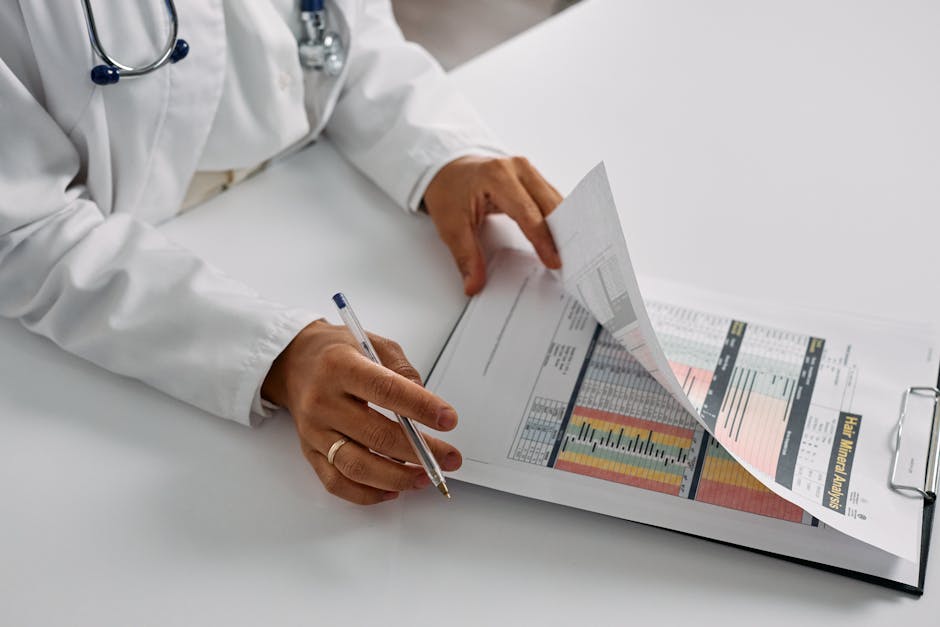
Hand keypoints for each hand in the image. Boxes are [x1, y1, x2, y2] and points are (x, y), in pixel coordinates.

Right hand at [262, 320, 461, 504]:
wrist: (294, 362)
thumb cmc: (337, 352)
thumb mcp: (374, 343)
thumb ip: (402, 371)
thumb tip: (427, 405)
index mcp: (340, 366)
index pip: (386, 390)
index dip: (421, 408)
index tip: (449, 420)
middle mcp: (323, 400)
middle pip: (376, 435)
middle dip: (420, 451)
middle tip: (449, 457)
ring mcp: (314, 430)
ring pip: (357, 466)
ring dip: (397, 478)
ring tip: (424, 477)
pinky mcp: (309, 451)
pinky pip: (337, 482)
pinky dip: (367, 494)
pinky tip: (392, 490)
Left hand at [423, 155, 562, 295]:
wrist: (447, 170)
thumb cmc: (449, 191)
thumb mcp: (451, 226)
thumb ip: (466, 257)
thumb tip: (474, 284)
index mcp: (497, 176)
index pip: (528, 213)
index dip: (544, 240)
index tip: (554, 261)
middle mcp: (517, 168)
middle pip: (550, 204)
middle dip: (562, 234)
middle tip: (571, 261)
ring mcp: (528, 170)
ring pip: (556, 200)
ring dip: (565, 227)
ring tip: (572, 252)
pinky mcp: (533, 177)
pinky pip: (552, 198)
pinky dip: (560, 219)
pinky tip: (565, 237)